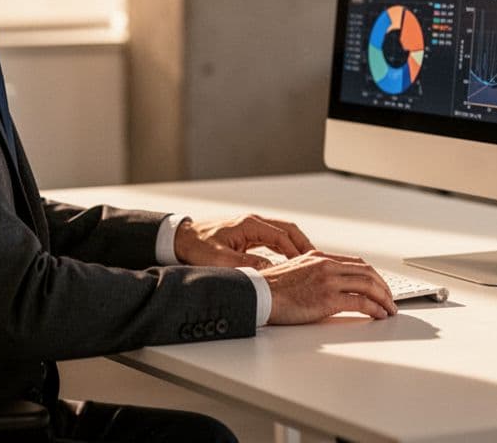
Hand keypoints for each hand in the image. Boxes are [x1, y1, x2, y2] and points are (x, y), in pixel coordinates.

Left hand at [173, 214, 315, 268]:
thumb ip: (247, 265)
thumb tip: (271, 273)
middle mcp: (253, 223)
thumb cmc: (195, 246)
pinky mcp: (246, 236)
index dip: (298, 252)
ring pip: (282, 235)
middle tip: (318, 262)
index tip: (308, 266)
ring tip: (308, 264)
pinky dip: (284, 250)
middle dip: (304, 246)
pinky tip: (289, 263)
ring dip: (295, 248)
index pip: (283, 236)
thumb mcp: (221, 259)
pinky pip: (272, 240)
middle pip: (288, 231)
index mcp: (249, 224)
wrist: (178, 238)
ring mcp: (250, 228)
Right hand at [261, 252, 397, 323]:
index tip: (379, 285)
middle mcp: (327, 265)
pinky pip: (361, 303)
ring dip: (384, 299)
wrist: (259, 294)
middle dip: (383, 287)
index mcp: (319, 257)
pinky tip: (379, 315)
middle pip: (367, 272)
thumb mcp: (296, 271)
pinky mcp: (328, 299)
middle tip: (390, 299)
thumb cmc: (272, 288)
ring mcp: (328, 281)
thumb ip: (314, 273)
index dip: (372, 275)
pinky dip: (375, 309)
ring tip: (389, 309)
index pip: (356, 262)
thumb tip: (328, 285)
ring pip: (368, 285)